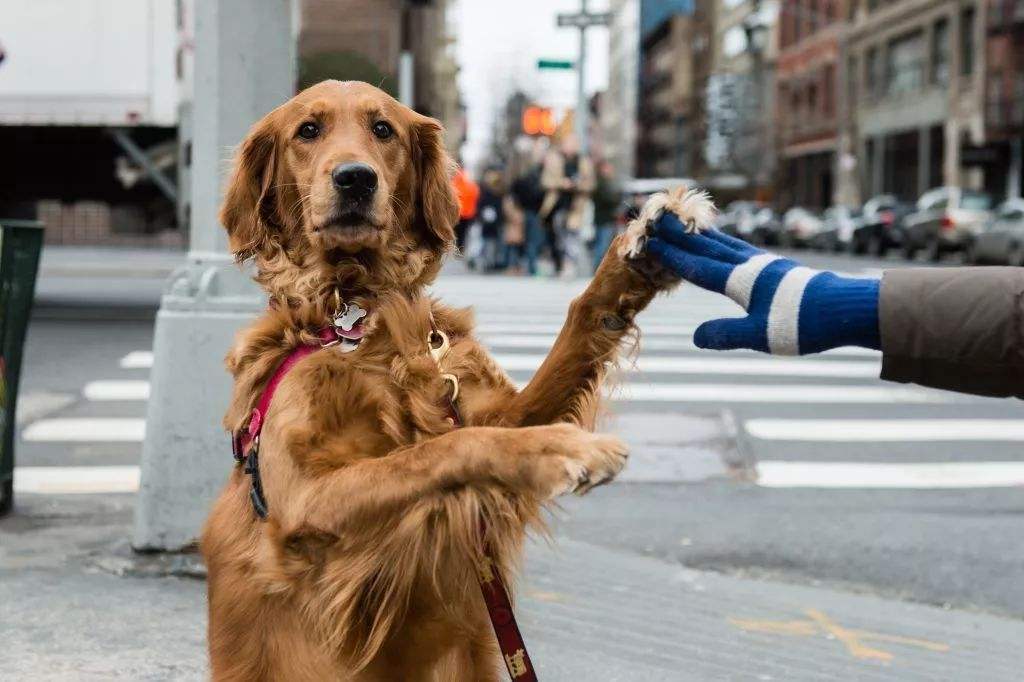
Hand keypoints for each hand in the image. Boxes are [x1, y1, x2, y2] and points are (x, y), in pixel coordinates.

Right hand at [645, 214, 879, 354]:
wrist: (846, 308)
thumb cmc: (802, 323)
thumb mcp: (760, 336)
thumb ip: (726, 335)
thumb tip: (695, 337)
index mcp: (739, 280)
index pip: (695, 265)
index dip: (670, 254)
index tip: (647, 241)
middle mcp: (749, 266)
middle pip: (706, 246)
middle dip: (679, 235)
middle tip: (656, 219)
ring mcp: (764, 264)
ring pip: (724, 243)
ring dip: (701, 234)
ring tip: (685, 224)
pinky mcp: (776, 268)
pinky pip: (740, 249)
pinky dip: (724, 242)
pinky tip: (726, 246)